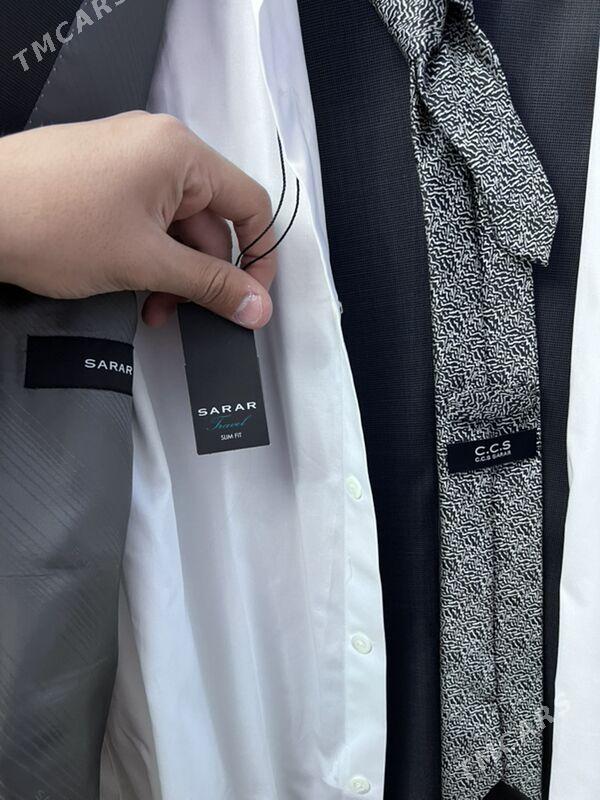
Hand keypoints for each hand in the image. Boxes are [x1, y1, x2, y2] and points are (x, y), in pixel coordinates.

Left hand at [0, 111, 276, 327]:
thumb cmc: (48, 222)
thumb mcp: (146, 263)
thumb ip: (210, 285)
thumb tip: (256, 304)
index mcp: (180, 153)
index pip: (249, 205)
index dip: (259, 256)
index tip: (250, 297)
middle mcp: (158, 148)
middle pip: (211, 221)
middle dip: (201, 274)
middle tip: (185, 311)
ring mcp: (128, 160)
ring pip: (176, 227)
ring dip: (172, 273)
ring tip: (151, 306)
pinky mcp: (104, 178)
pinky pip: (147, 220)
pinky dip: (148, 256)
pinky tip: (132, 284)